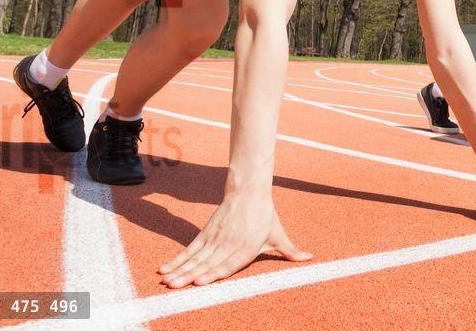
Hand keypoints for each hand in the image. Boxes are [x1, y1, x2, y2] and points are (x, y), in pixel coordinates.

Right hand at [158, 194, 310, 287]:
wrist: (249, 190)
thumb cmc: (265, 215)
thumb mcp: (279, 234)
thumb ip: (291, 250)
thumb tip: (310, 258)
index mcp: (246, 247)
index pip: (227, 264)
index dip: (213, 274)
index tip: (199, 282)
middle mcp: (228, 244)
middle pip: (206, 262)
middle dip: (189, 275)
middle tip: (174, 286)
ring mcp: (215, 238)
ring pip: (195, 256)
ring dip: (179, 269)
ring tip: (166, 280)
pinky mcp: (206, 233)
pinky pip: (190, 249)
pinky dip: (177, 259)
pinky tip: (165, 268)